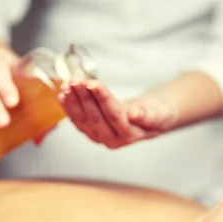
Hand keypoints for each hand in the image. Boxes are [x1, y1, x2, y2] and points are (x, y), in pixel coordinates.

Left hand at [58, 79, 177, 148]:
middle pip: (95, 117)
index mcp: (130, 136)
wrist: (150, 116)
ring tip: (69, 83)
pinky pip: (77, 120)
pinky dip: (69, 106)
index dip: (103, 98)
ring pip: (83, 119)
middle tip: (77, 80)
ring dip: (74, 100)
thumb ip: (147, 115)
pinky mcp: (91, 131)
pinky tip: (63, 93)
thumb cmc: (157, 113)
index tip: (94, 83)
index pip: (114, 115)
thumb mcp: (159, 112)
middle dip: (84, 97)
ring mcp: (100, 137)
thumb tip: (134, 114)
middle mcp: (112, 140)